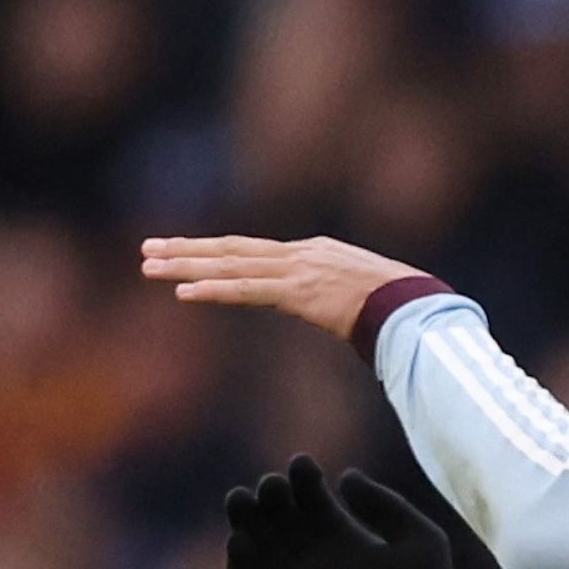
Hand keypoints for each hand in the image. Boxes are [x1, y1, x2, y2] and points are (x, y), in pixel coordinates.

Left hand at [143, 235, 427, 339]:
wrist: (420, 307)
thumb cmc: (406, 307)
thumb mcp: (367, 295)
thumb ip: (342, 300)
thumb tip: (345, 319)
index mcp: (317, 253)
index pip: (256, 252)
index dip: (217, 252)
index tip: (186, 253)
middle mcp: (302, 254)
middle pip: (234, 250)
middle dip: (188, 249)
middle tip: (149, 249)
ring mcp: (300, 270)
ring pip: (231, 266)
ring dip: (187, 266)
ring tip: (149, 266)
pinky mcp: (300, 292)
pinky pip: (247, 291)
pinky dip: (214, 291)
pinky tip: (181, 292)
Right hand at [225, 456, 457, 568]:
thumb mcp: (421, 540)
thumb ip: (388, 505)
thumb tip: (347, 476)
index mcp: (345, 533)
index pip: (311, 496)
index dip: (302, 477)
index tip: (302, 463)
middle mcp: (315, 554)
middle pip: (278, 515)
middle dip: (268, 494)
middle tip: (271, 485)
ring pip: (257, 544)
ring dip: (244, 521)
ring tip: (241, 500)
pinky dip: (238, 566)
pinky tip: (240, 543)